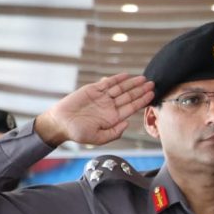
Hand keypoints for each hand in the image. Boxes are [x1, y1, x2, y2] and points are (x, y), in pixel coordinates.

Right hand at [35, 73, 153, 147]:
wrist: (60, 123)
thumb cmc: (78, 133)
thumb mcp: (98, 138)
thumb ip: (114, 133)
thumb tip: (127, 123)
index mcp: (113, 118)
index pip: (132, 108)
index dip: (142, 101)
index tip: (152, 95)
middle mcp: (110, 107)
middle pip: (129, 96)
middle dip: (141, 90)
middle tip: (153, 84)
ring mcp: (102, 98)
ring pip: (120, 88)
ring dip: (132, 83)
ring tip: (144, 79)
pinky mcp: (93, 90)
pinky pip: (107, 83)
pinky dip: (117, 79)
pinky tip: (126, 75)